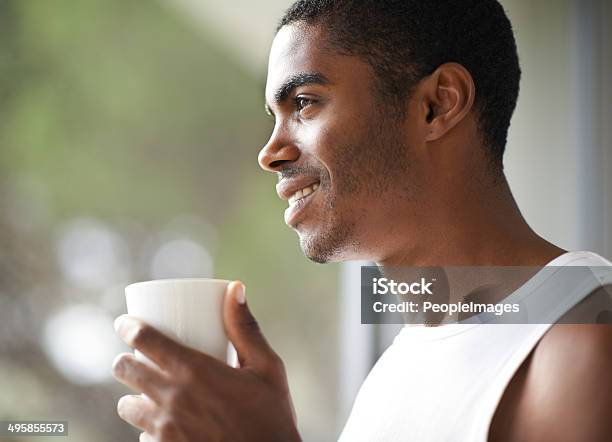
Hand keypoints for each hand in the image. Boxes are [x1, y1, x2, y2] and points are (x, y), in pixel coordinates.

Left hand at [112, 281, 300, 441]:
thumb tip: (233, 288)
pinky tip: (167, 427)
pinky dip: (149, 430)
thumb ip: (246, 328)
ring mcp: (165, 431)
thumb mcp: (267, 367)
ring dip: (132, 396)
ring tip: (147, 394)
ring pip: (126, 407)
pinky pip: (142, 438)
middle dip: (125, 359)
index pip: (144, 339)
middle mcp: (172, 400)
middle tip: (135, 357)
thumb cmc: (272, 417)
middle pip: (125, 370)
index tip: (125, 322)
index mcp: (195, 372)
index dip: (128, 326)